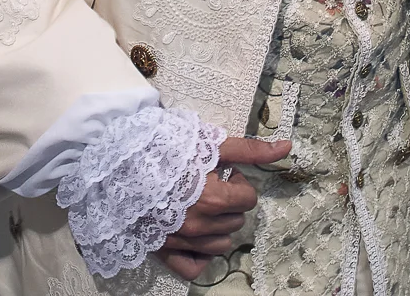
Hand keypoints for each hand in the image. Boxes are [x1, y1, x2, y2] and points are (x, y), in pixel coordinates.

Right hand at [155, 136, 290, 278]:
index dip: (239, 184)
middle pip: (237, 221)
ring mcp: (182, 241)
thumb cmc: (168, 149)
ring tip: (200, 207)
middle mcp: (200, 225)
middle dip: (229, 204)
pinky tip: (195, 236)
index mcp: (214, 199)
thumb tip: (287, 148)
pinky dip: (199, 255)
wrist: (123, 162)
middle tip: (208, 186)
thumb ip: (250, 149)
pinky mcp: (165, 251)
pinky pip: (194, 267)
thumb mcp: (211, 143)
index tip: (221, 174)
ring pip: (221, 245)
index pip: (249, 200)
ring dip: (218, 228)